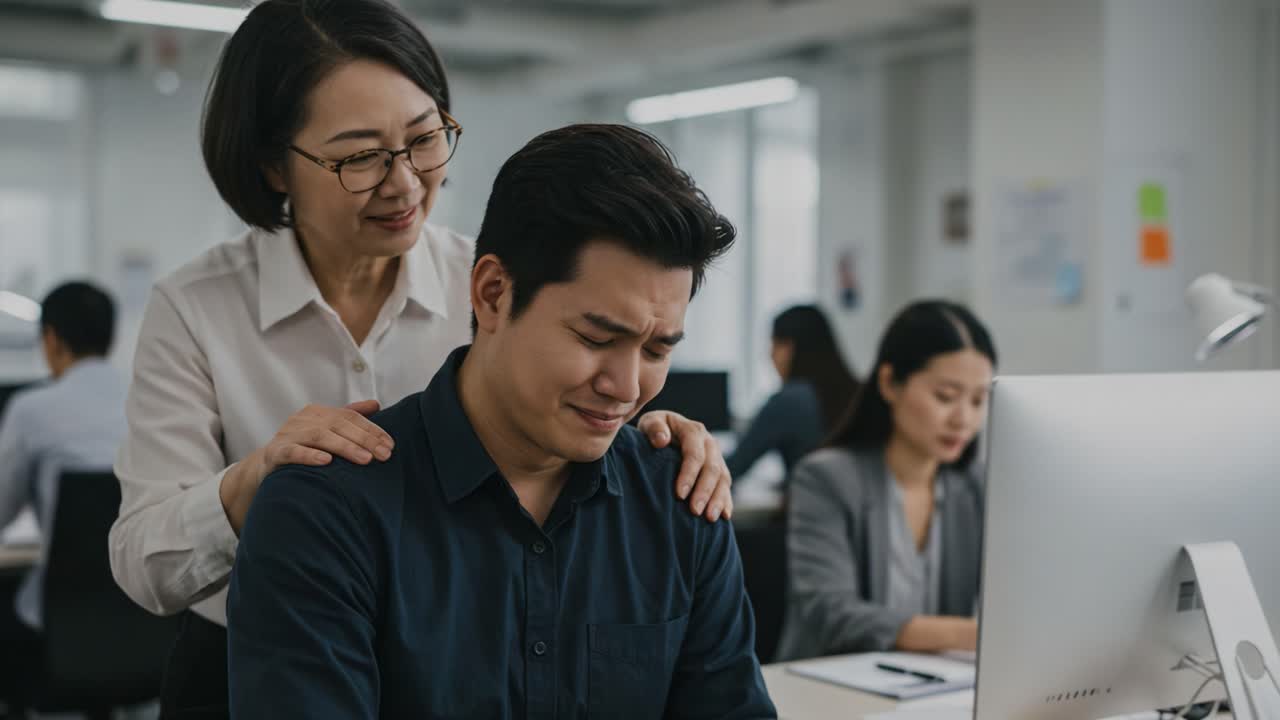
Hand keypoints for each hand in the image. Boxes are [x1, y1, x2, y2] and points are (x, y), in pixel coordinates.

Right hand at [220, 400, 393, 532]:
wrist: (267, 464)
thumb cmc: (304, 446)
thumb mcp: (326, 429)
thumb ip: (349, 416)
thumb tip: (376, 404)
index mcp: (318, 412)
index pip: (350, 417)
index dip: (372, 430)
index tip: (391, 445)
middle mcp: (303, 419)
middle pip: (338, 425)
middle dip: (364, 440)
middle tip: (384, 455)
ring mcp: (288, 434)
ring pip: (319, 437)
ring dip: (344, 447)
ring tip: (365, 459)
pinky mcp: (276, 453)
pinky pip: (293, 452)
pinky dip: (309, 456)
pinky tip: (326, 462)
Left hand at [637, 410, 732, 521]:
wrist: (665, 431)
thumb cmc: (654, 430)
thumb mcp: (650, 422)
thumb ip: (654, 428)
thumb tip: (661, 440)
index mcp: (693, 430)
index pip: (694, 454)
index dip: (689, 474)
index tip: (679, 494)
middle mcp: (709, 443)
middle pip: (712, 468)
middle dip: (704, 491)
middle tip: (695, 511)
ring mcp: (717, 457)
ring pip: (723, 479)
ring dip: (718, 499)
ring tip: (709, 518)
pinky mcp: (720, 471)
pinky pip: (726, 486)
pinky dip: (726, 501)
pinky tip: (724, 516)